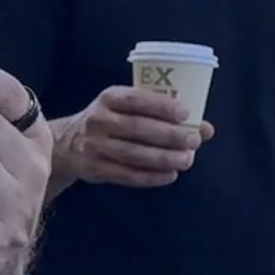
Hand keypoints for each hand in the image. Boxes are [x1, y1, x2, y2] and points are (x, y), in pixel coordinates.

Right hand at [58, 86, 216, 192]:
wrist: (67, 144)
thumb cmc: (112, 121)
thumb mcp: (130, 109)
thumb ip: (165, 115)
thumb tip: (207, 129)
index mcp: (109, 97)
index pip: (136, 98)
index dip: (161, 106)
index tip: (186, 113)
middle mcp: (98, 119)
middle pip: (137, 128)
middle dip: (169, 135)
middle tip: (193, 141)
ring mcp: (93, 145)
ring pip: (133, 154)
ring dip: (163, 158)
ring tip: (187, 160)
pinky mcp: (94, 169)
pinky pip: (125, 175)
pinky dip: (150, 177)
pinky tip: (170, 175)